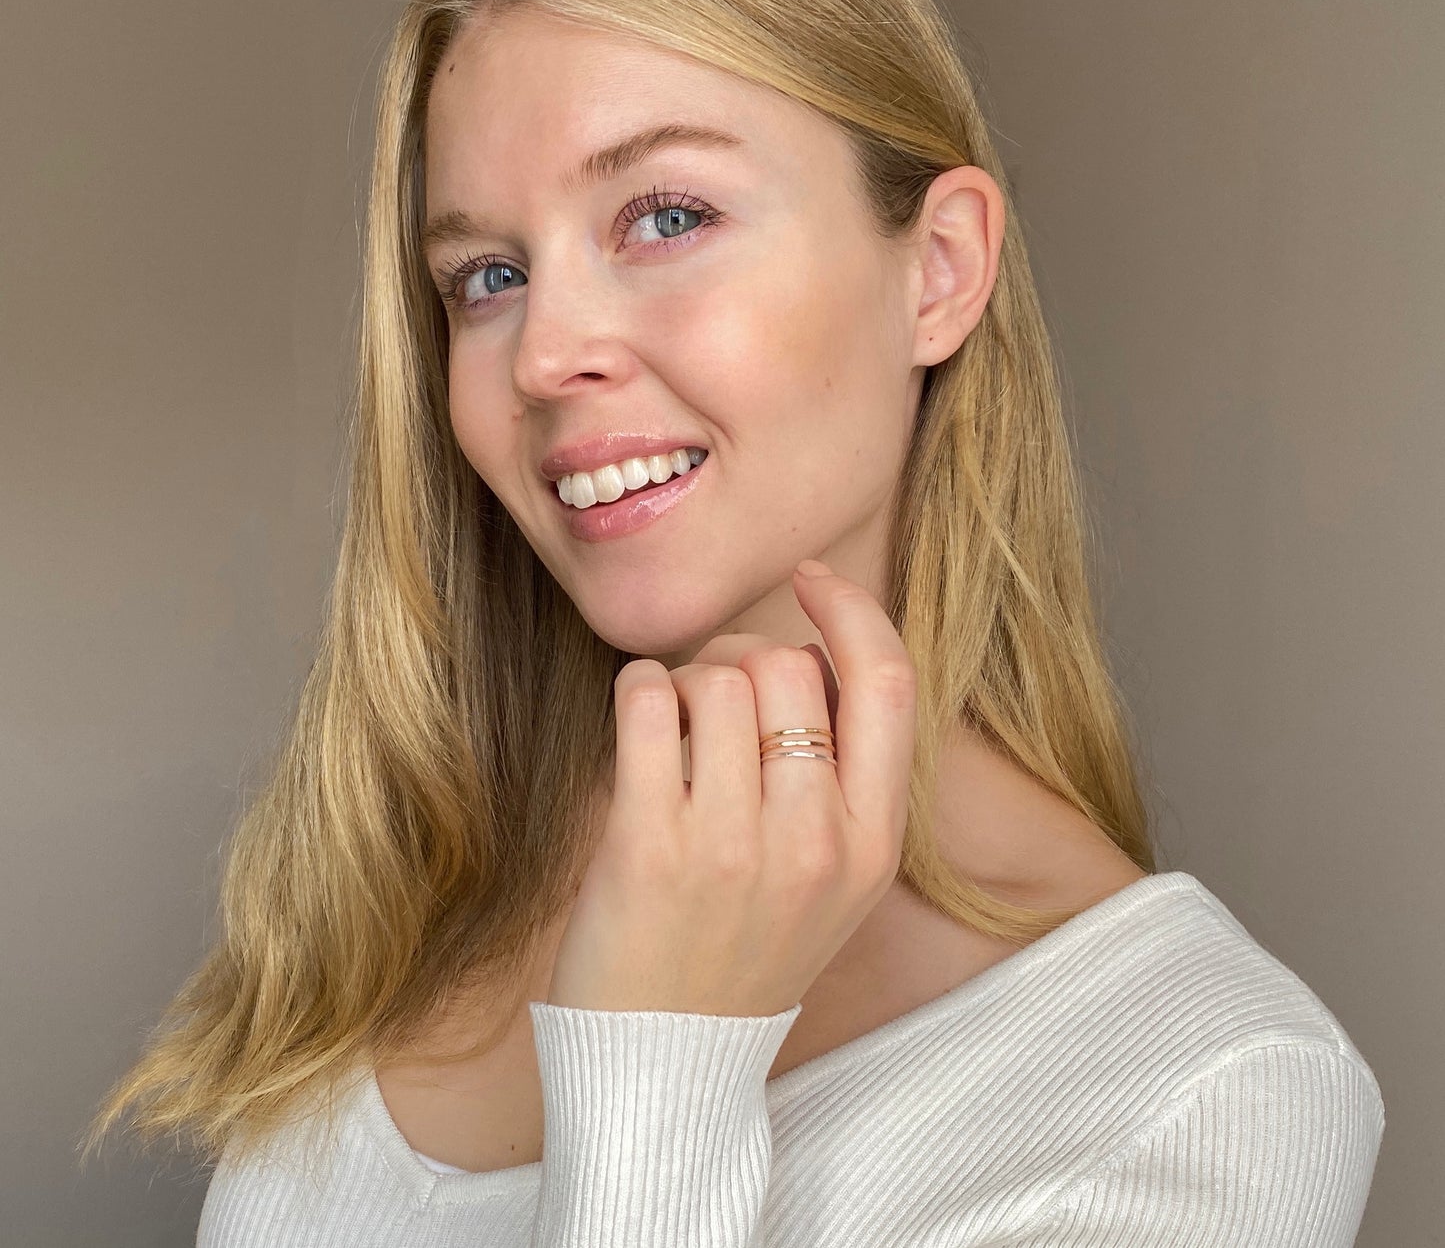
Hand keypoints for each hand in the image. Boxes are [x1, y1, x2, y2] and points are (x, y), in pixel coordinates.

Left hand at [544, 560, 916, 1017]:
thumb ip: (841, 778)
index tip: (811, 580)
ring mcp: (732, 847)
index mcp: (871, 844)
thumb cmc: (743, 952)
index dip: (852, 611)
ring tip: (671, 724)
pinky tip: (636, 718)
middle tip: (712, 693)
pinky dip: (638, 687)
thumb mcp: (834, 881)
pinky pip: (648, 702)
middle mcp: (814, 842)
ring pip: (718, 679)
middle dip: (742, 653)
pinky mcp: (649, 847)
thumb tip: (809, 650)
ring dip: (685, 677)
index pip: (889, 684)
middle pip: (791, 665)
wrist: (667, 1066)